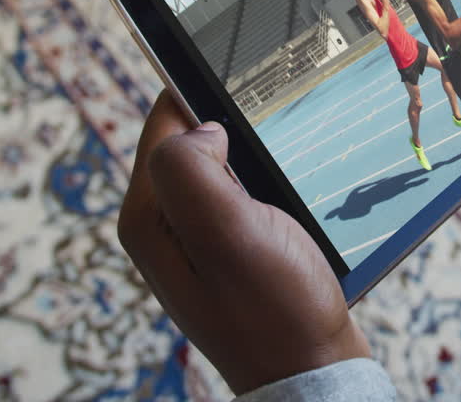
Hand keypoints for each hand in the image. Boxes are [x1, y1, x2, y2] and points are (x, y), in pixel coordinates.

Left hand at [118, 91, 370, 393]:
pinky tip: (286, 197)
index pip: (163, 122)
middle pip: (190, 142)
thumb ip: (192, 170)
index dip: (202, 96)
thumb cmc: (276, 308)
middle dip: (230, 130)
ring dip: (252, 159)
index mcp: (147, 217)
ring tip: (282, 172)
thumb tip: (200, 127)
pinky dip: (263, 184)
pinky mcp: (227, 250)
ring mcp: (195, 240)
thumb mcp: (226, 232)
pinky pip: (239, 193)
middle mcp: (162, 227)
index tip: (246, 91)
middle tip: (271, 141)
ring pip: (220, 166)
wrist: (314, 369)